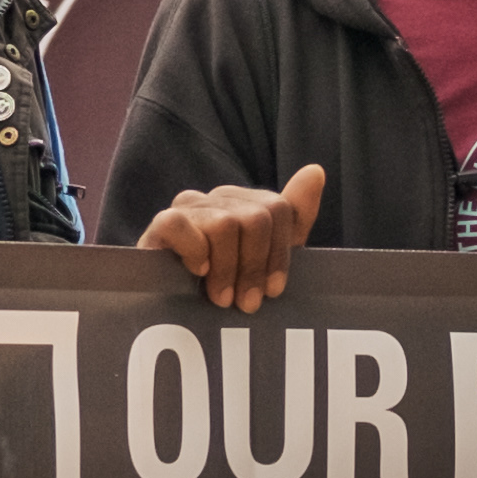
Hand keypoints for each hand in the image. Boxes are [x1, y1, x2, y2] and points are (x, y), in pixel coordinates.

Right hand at [137, 165, 324, 312]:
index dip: (279, 254)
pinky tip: (196, 272)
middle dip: (255, 266)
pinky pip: (181, 224)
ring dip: (226, 270)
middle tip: (245, 302)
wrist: (169, 307)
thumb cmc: (222, 283)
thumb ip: (294, 217)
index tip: (273, 291)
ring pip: (225, 225)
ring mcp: (188, 208)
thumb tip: (316, 170)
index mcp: (244, 203)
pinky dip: (194, 251)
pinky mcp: (160, 224)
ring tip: (220, 298)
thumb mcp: (266, 258)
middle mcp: (217, 198)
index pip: (280, 208)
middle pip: (256, 218)